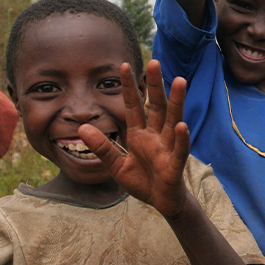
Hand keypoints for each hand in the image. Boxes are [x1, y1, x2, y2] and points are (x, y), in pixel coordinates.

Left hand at [79, 60, 190, 217]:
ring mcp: (167, 148)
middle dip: (155, 85)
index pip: (133, 106)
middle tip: (154, 62)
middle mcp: (155, 136)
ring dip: (176, 102)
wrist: (161, 202)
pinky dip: (181, 138)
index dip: (128, 87)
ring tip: (179, 81)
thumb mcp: (116, 165)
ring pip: (172, 120)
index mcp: (140, 134)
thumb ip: (102, 147)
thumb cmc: (142, 181)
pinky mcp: (174, 164)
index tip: (122, 65)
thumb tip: (83, 128)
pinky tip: (182, 126)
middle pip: (156, 106)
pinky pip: (179, 149)